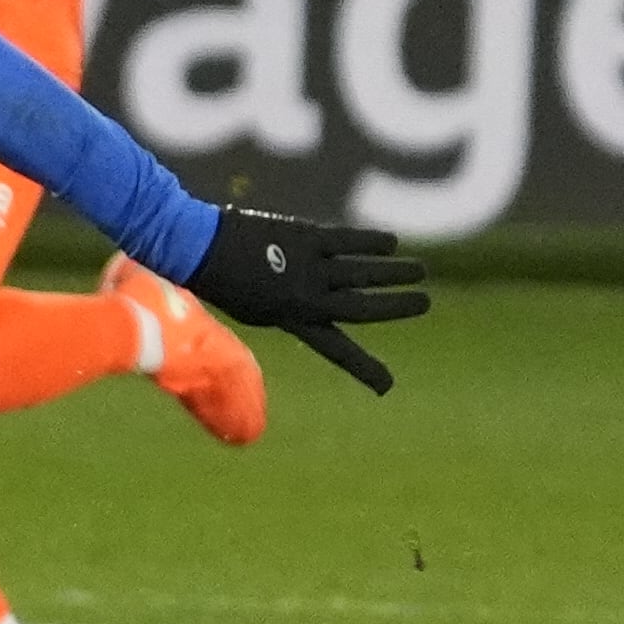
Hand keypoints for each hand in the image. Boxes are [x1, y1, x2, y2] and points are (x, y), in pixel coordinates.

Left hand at [183, 205, 427, 392]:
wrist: (198, 248)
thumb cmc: (224, 280)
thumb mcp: (256, 308)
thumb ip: (289, 308)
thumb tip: (316, 306)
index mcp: (294, 319)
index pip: (337, 349)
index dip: (363, 369)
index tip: (387, 386)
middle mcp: (307, 296)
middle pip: (363, 305)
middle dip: (397, 305)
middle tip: (425, 303)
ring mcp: (308, 265)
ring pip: (362, 271)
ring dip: (394, 271)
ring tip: (420, 270)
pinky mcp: (305, 237)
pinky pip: (347, 240)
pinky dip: (371, 241)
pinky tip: (391, 241)